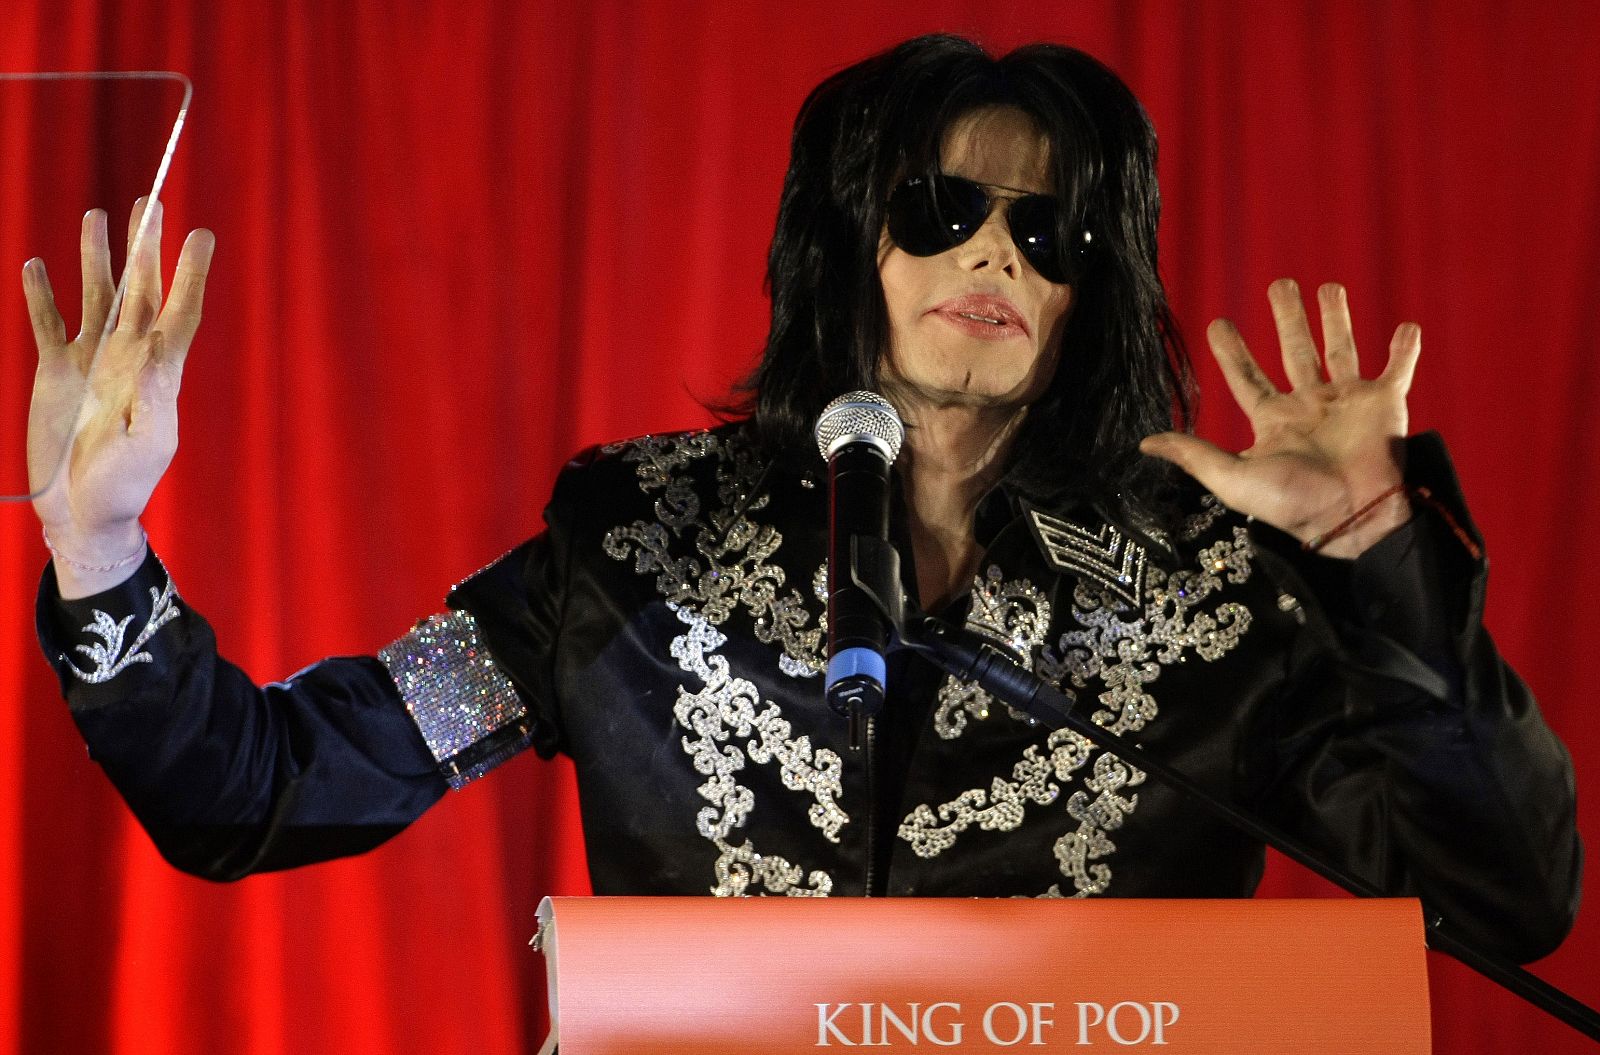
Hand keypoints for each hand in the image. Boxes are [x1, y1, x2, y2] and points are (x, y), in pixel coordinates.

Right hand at [24, 200, 213, 591]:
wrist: (81, 510)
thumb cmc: (125, 484)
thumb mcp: (149, 444)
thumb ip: (154, 398)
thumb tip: (156, 352)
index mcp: (161, 370)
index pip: (181, 310)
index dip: (191, 273)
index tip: (202, 235)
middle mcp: (128, 355)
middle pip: (140, 288)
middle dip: (146, 247)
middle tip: (153, 201)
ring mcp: (91, 359)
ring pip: (95, 294)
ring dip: (96, 257)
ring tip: (97, 216)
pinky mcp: (55, 371)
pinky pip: (48, 322)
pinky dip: (42, 294)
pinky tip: (37, 264)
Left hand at [1140, 279, 1418, 559]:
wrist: (1352, 517)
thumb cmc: (1293, 503)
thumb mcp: (1232, 478)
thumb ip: (1193, 455)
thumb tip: (1144, 443)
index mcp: (1274, 421)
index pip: (1248, 378)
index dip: (1232, 352)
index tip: (1219, 323)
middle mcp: (1310, 406)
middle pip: (1295, 351)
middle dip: (1287, 318)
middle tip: (1279, 284)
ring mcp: (1348, 403)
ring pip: (1341, 349)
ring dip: (1336, 319)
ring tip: (1329, 287)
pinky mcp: (1385, 404)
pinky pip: (1397, 370)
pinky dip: (1405, 349)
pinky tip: (1408, 326)